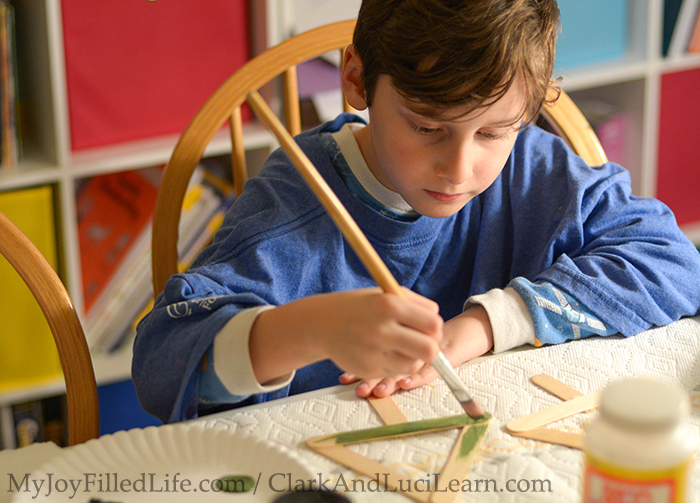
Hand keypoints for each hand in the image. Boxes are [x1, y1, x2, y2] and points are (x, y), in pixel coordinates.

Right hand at [340, 305, 493, 397]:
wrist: (323, 324)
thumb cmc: (360, 307)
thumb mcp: (386, 294)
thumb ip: (416, 304)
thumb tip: (437, 323)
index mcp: (390, 305)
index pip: (433, 324)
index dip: (435, 328)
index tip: (428, 328)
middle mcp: (382, 330)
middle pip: (429, 349)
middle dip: (431, 347)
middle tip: (422, 343)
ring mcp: (374, 352)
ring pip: (414, 365)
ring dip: (413, 358)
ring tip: (402, 347)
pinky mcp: (368, 369)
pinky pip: (396, 372)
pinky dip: (396, 365)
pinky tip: (385, 353)